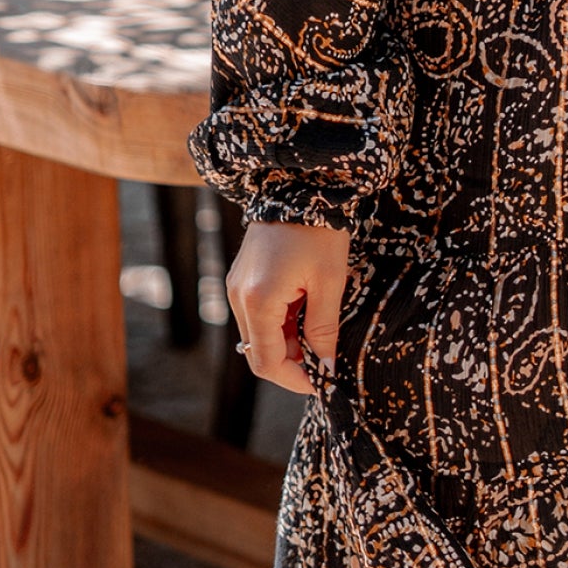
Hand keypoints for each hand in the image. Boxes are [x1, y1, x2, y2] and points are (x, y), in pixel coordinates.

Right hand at [225, 219, 348, 396]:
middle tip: (328, 360)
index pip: (267, 363)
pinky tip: (308, 313)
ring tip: (323, 333)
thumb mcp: (330, 282)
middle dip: (293, 362)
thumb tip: (328, 368)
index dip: (295, 379)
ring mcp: (237, 287)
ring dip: (289, 343)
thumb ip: (324, 330)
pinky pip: (259, 314)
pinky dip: (281, 323)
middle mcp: (238, 297)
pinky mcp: (242, 278)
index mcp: (258, 301)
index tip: (323, 382)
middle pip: (260, 351)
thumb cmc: (319, 232)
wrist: (300, 185)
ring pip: (260, 334)